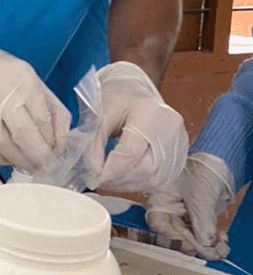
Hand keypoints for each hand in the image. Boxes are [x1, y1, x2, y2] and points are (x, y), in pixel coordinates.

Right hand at [0, 34, 70, 172]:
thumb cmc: (6, 76)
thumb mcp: (36, 84)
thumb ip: (54, 113)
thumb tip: (61, 144)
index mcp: (25, 83)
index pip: (43, 121)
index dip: (51, 143)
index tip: (54, 154)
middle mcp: (2, 94)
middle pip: (24, 136)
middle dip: (38, 157)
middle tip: (44, 166)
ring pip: (3, 146)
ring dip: (19, 161)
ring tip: (28, 164)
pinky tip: (7, 158)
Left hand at [86, 62, 187, 192]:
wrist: (135, 89)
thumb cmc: (116, 97)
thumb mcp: (99, 115)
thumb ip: (93, 144)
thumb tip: (93, 173)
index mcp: (150, 112)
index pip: (131, 153)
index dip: (110, 170)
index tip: (93, 175)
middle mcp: (170, 127)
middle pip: (146, 169)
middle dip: (119, 180)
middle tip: (98, 179)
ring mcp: (179, 141)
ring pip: (155, 178)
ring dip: (128, 185)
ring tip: (109, 179)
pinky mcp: (180, 153)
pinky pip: (161, 178)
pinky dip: (139, 183)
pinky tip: (124, 178)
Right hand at [147, 153, 233, 259]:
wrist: (220, 160)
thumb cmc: (202, 168)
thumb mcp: (200, 196)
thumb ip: (202, 222)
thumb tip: (205, 243)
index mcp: (160, 199)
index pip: (159, 225)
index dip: (172, 238)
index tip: (189, 247)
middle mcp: (168, 209)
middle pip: (176, 235)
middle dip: (196, 246)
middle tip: (211, 252)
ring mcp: (182, 214)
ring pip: (190, 238)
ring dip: (207, 245)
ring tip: (222, 248)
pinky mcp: (195, 217)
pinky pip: (201, 234)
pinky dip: (212, 240)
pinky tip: (222, 241)